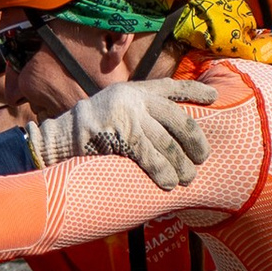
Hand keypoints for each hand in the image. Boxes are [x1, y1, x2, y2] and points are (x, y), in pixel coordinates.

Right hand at [22, 76, 209, 185]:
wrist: (57, 138)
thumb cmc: (87, 131)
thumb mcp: (113, 109)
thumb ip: (138, 114)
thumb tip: (169, 134)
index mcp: (133, 90)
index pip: (170, 87)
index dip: (194, 91)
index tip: (214, 98)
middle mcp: (134, 99)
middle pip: (177, 118)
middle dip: (195, 140)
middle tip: (202, 158)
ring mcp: (128, 116)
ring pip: (167, 142)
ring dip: (180, 163)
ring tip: (188, 178)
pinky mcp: (122, 135)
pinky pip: (151, 157)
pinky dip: (162, 172)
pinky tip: (169, 183)